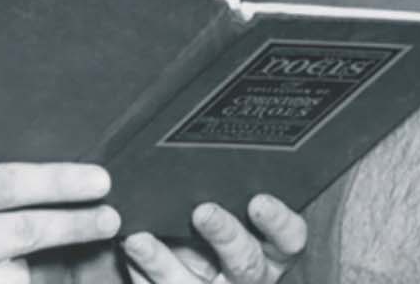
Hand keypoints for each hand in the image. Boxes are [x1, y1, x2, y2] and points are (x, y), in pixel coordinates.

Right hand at [0, 162, 116, 282]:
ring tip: (72, 261)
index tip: (100, 181)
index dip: (60, 181)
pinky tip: (29, 280)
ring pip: (14, 278)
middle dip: (76, 225)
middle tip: (110, 218)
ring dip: (46, 271)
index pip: (8, 184)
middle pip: (24, 232)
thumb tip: (33, 187)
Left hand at [122, 195, 305, 283]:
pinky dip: (142, 268)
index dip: (278, 223)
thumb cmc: (216, 231)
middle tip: (202, 211)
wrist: (188, 270)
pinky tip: (130, 246)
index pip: (290, 240)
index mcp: (273, 252)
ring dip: (164, 262)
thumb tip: (208, 148)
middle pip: (245, 263)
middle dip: (225, 236)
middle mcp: (249, 278)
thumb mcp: (235, 212)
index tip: (259, 200)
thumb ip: (231, 193)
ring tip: (139, 238)